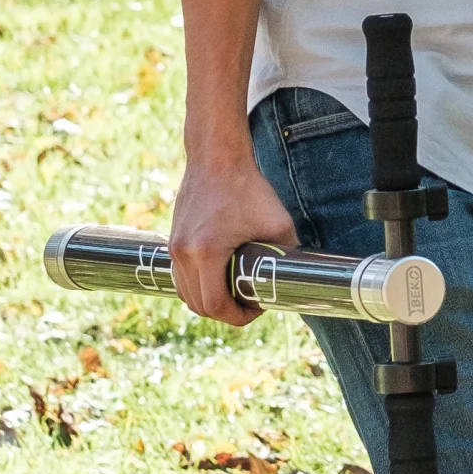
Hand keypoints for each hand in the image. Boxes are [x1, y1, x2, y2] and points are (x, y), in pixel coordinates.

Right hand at [170, 152, 296, 324]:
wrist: (216, 157)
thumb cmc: (248, 188)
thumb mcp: (279, 224)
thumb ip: (289, 253)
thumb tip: (300, 276)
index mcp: (206, 252)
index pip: (215, 305)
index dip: (238, 316)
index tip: (257, 308)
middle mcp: (183, 253)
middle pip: (198, 306)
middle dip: (226, 312)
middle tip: (249, 304)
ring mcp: (174, 247)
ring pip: (186, 294)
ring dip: (210, 300)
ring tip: (236, 293)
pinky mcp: (173, 240)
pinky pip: (181, 277)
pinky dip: (199, 285)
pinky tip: (220, 279)